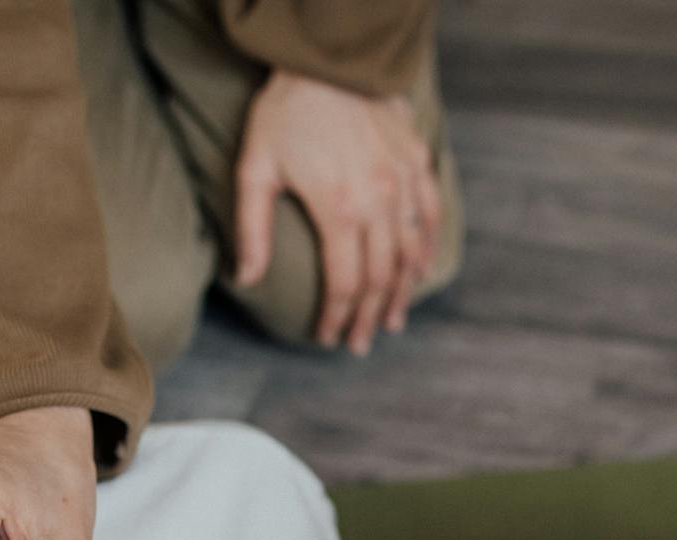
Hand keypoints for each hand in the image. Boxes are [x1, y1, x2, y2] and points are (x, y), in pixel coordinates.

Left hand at [232, 69, 441, 356]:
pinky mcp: (415, 162)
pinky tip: (419, 271)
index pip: (345, 283)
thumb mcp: (255, 169)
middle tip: (360, 342)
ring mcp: (402, 183)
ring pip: (409, 254)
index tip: (327, 337)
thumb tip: (247, 280)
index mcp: (338, 210)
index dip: (337, 317)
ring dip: (402, 293)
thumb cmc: (285, 112)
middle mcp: (377, 202)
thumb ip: (253, 229)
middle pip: (380, 278)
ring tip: (392, 320)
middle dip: (369, 316)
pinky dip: (425, 248)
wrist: (329, 59)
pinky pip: (429, 215)